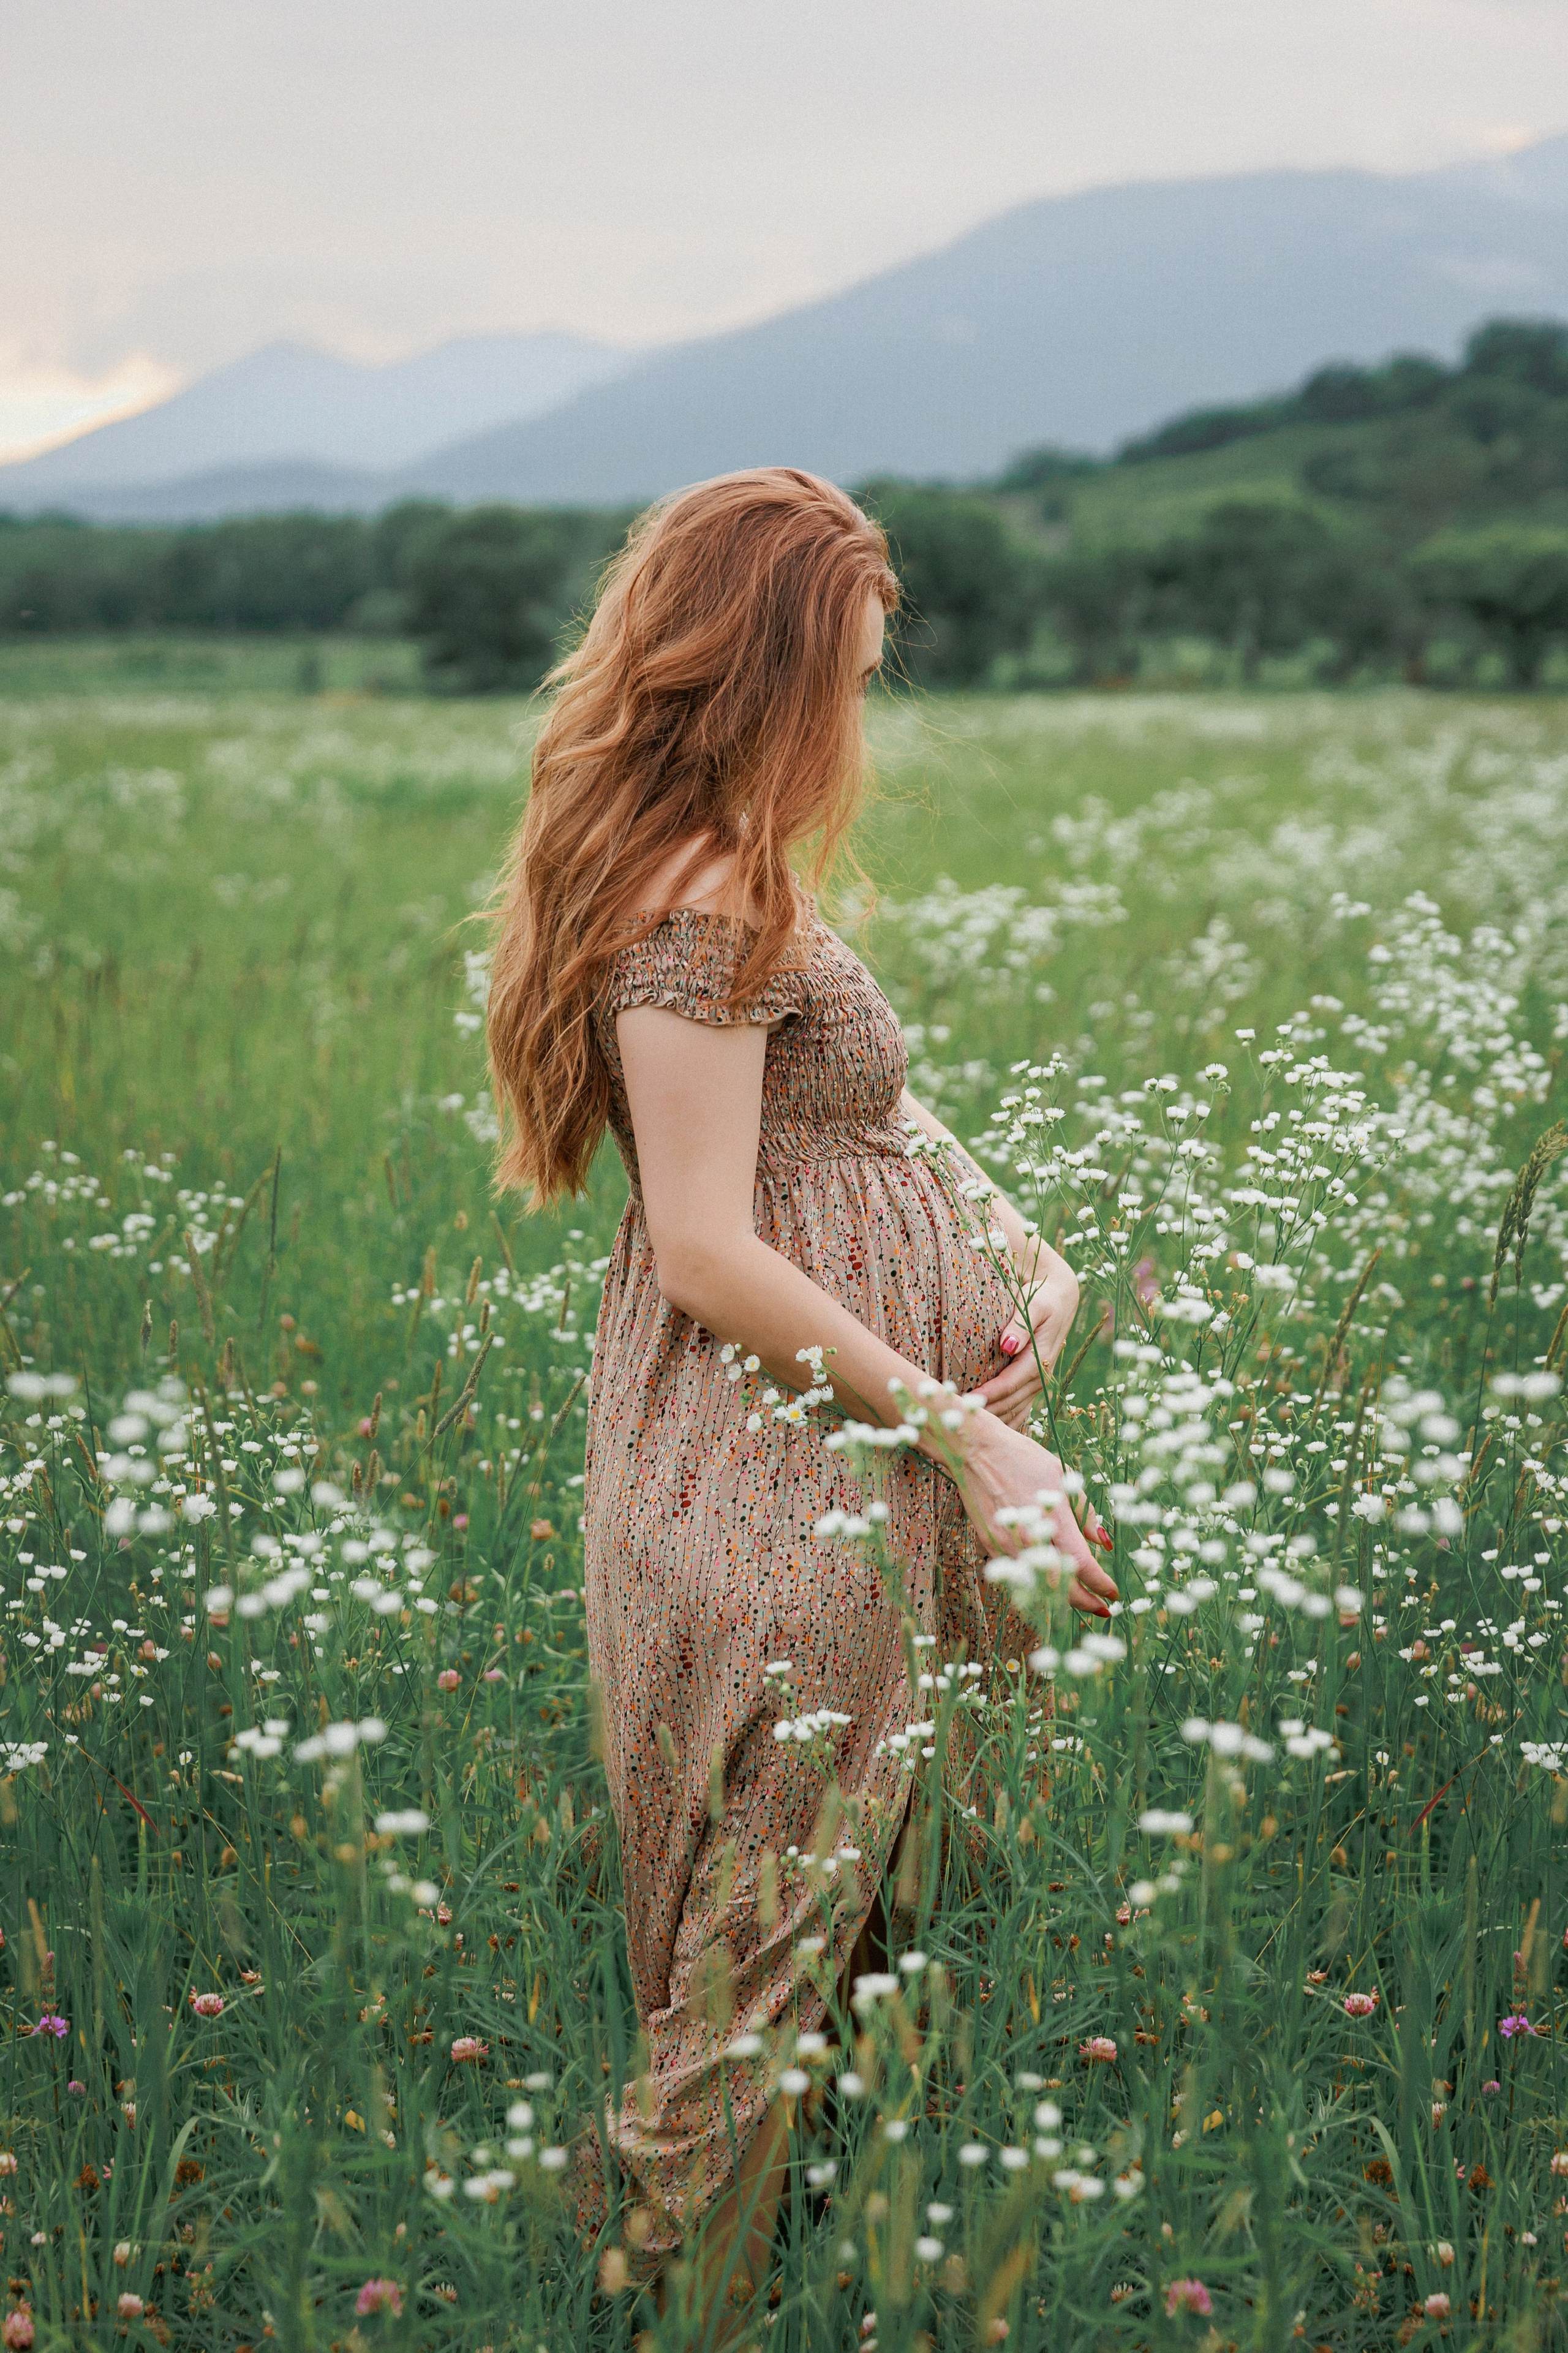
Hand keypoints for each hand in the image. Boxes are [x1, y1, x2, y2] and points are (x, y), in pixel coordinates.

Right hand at [951, 1411, 1116, 1617]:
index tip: (1113, 1594)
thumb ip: (1084, 1512)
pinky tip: (1047, 1587)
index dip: (1100, 1584)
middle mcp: (1028, 1538)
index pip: (1082, 1565)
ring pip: (1037, 1587)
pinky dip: (1035, 1586)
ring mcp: (1005, 1545)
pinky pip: (1017, 1576)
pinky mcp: (990, 1545)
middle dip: (1084, 1602)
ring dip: (1060, 1599)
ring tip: (1079, 1601)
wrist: (974, 1450)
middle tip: (1101, 1609)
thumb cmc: (1023, 1458)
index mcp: (1051, 1520)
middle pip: (1060, 1587)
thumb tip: (1103, 1543)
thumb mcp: (1062, 1477)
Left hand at [975, 1260, 1080, 1430]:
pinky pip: (1019, 1408)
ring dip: (994, 1422)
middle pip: (1010, 1403)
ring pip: (1014, 1410)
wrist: (1060, 1299)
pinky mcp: (1033, 1384)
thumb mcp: (1035, 1305)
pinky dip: (1004, 1420)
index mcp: (1040, 1359)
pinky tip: (986, 1430)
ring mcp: (1037, 1383)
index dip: (987, 1396)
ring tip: (966, 1429)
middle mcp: (1040, 1376)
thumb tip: (1008, 1345)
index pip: (1009, 1384)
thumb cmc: (1043, 1298)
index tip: (964, 1402)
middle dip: (986, 1413)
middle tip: (957, 1420)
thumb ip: (1021, 1324)